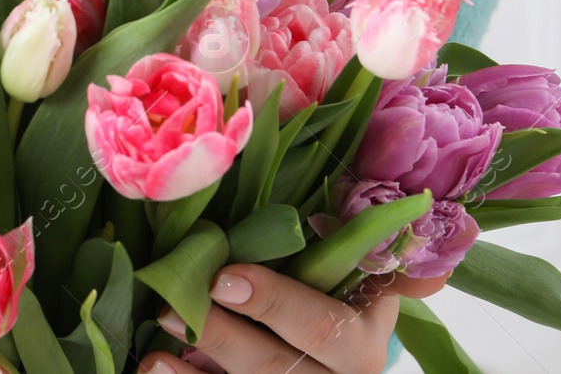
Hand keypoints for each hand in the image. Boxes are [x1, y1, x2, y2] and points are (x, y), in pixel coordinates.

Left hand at [136, 263, 449, 373]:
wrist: (335, 360)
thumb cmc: (342, 295)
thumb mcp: (366, 274)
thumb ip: (370, 240)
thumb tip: (407, 204)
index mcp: (364, 339)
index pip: (326, 328)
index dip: (276, 304)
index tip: (228, 276)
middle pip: (278, 366)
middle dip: (223, 337)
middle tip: (172, 307)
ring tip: (153, 352)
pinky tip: (154, 369)